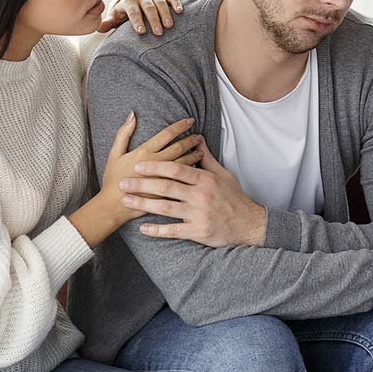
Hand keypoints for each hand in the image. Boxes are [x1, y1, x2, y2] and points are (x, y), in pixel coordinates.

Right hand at [69, 115, 202, 248]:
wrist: (113, 206)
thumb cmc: (112, 179)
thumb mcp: (114, 154)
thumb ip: (123, 133)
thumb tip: (132, 115)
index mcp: (144, 153)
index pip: (167, 134)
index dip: (180, 126)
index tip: (190, 121)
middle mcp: (155, 164)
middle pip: (179, 147)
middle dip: (191, 140)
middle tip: (199, 136)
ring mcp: (162, 178)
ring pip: (184, 163)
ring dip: (194, 155)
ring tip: (201, 150)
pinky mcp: (165, 191)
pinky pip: (182, 179)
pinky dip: (191, 172)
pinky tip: (196, 168)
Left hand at [98, 0, 183, 33]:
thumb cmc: (126, 12)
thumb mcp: (116, 16)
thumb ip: (109, 22)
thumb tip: (98, 28)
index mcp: (129, 2)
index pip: (133, 11)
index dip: (137, 21)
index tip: (141, 32)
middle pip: (148, 7)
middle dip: (153, 19)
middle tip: (158, 33)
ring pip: (160, 3)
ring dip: (165, 13)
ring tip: (169, 26)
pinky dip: (176, 2)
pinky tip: (180, 11)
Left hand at [121, 142, 266, 247]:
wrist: (249, 224)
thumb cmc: (234, 197)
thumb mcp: (223, 174)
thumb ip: (206, 158)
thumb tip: (197, 139)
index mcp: (205, 180)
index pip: (176, 169)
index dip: (156, 166)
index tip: (138, 164)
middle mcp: (201, 196)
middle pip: (166, 188)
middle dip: (142, 184)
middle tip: (123, 182)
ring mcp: (199, 215)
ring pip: (166, 208)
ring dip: (143, 204)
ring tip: (126, 200)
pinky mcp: (198, 232)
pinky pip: (173, 231)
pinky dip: (157, 230)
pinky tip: (142, 228)